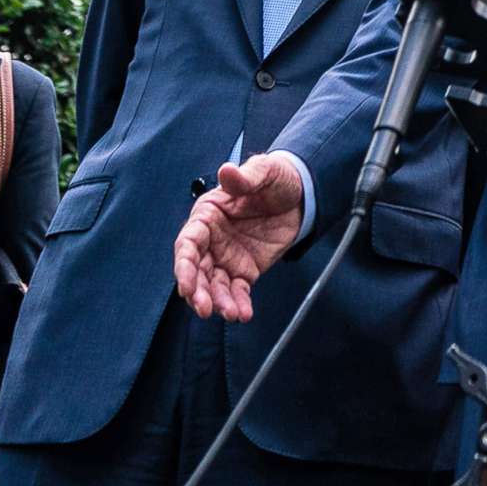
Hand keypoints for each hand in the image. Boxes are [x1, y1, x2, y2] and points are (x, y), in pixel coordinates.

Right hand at [172, 154, 304, 321]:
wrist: (302, 193)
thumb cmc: (276, 178)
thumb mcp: (264, 171)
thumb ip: (244, 177)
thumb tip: (227, 171)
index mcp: (207, 215)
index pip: (188, 244)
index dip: (184, 266)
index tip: (186, 285)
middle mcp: (211, 240)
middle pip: (196, 270)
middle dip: (197, 291)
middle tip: (204, 308)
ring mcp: (227, 257)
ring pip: (215, 285)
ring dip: (218, 301)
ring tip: (229, 313)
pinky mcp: (245, 269)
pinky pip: (237, 290)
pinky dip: (238, 303)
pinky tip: (243, 314)